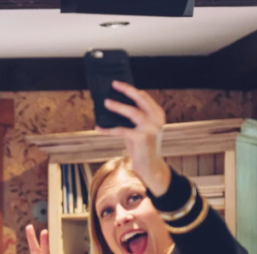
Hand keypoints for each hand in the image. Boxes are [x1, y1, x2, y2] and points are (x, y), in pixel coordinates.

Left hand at [98, 80, 170, 195]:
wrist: (150, 165)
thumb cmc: (142, 145)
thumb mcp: (139, 127)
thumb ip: (133, 116)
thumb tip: (113, 103)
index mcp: (157, 114)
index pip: (144, 96)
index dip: (130, 89)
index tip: (118, 84)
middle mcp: (156, 119)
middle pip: (141, 98)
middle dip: (127, 89)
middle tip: (114, 84)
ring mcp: (150, 128)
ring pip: (132, 112)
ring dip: (118, 107)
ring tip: (106, 102)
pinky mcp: (142, 138)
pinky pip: (121, 130)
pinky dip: (108, 129)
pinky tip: (98, 128)